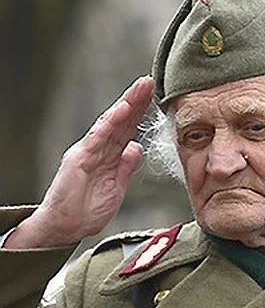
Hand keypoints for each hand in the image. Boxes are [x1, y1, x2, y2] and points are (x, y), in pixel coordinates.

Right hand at [7, 76, 155, 248]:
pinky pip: (98, 137)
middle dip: (136, 101)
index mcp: (108, 155)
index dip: (141, 113)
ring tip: (141, 87)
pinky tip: (122, 109)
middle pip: (121, 121)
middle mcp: (97, 149)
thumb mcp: (117, 186)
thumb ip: (125, 166)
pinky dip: (110, 123)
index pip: (127, 130)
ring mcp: (87, 152)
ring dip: (127, 104)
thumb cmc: (87, 209)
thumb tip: (136, 147)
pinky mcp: (79, 159)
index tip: (156, 97)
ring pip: (110, 123)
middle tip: (151, 81)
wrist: (65, 227)